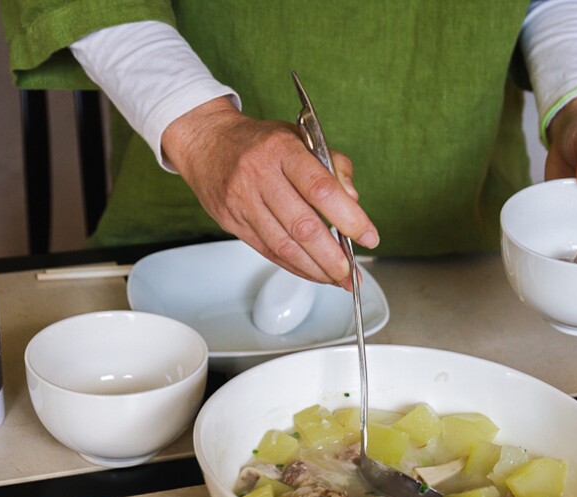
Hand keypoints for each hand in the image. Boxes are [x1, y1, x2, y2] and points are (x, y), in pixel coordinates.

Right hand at [161, 97, 378, 287]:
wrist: (207, 142)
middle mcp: (259, 175)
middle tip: (353, 272)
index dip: (349, 217)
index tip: (369, 236)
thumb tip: (353, 199)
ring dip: (315, 269)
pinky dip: (295, 266)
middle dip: (333, 256)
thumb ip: (334, 165)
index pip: (321, 188)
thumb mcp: (302, 137)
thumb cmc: (261, 142)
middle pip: (303, 225)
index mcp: (282, 149)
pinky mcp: (232, 221)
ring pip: (284, 245)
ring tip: (338, 279)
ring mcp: (242, 200)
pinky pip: (268, 251)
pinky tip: (313, 273)